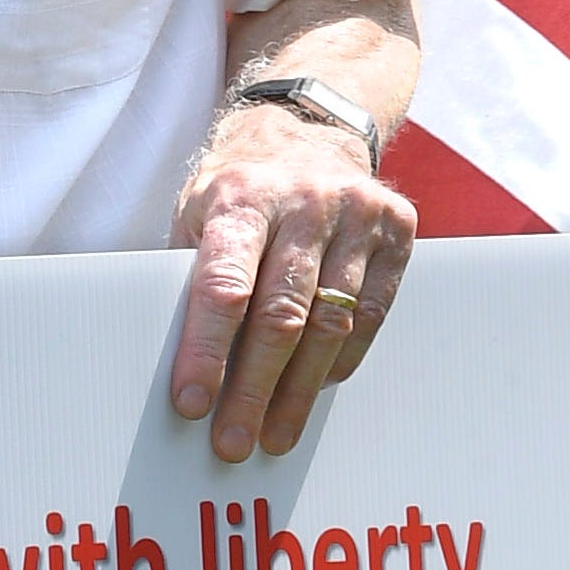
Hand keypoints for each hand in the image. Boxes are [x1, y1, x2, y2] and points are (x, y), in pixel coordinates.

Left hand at [168, 102, 415, 460]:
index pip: (225, 285)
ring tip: (273, 436)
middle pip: (281, 315)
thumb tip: (172, 364)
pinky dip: (340, 363)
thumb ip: (191, 275)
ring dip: (298, 392)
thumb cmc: (241, 189)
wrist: (309, 127)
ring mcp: (357, 214)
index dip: (207, 351)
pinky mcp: (396, 229)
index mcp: (242, 196)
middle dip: (253, 390)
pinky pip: (371, 317)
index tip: (191, 404)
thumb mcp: (198, 212)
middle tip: (233, 442)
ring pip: (330, 324)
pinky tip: (314, 391)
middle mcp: (304, 201)